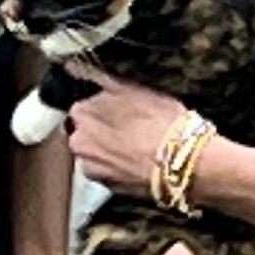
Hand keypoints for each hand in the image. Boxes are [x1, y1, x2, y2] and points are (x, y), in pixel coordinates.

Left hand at [61, 77, 209, 200]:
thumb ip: (98, 77)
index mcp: (81, 114)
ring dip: (111, 148)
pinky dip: (120, 165)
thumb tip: (73, 65)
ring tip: (138, 144)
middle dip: (104, 129)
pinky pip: (110, 171)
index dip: (105, 106)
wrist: (182, 163)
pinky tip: (139, 160)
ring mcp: (92, 169)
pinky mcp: (109, 188)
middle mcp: (80, 144)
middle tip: (132, 126)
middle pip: (87, 131)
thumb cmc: (160, 122)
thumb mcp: (130, 88)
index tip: (122, 108)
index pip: (84, 105)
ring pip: (98, 153)